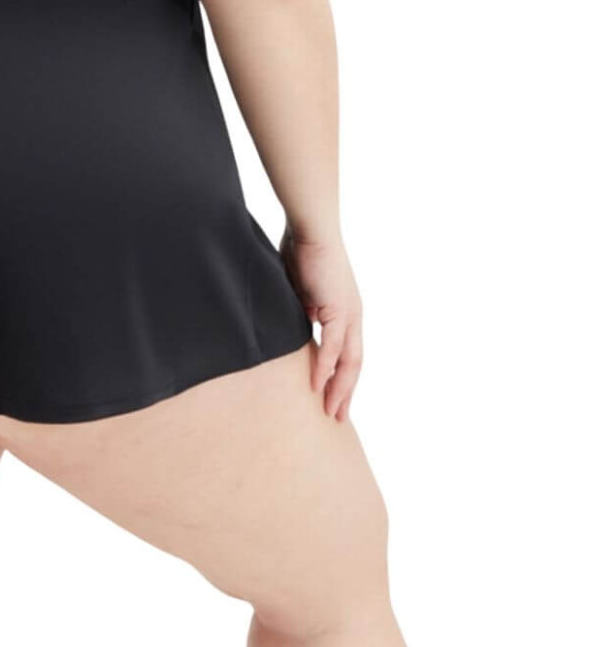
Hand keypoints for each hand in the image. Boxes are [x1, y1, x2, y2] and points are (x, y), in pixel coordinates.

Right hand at [279, 229, 362, 421]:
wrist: (311, 228)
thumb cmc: (302, 250)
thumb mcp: (300, 290)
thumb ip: (302, 311)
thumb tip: (292, 330)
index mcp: (345, 311)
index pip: (348, 353)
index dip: (341, 378)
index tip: (331, 399)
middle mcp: (353, 316)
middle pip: (354, 364)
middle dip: (345, 393)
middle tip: (337, 418)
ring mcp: (349, 314)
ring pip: (349, 361)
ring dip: (339, 389)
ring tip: (330, 412)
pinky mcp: (339, 309)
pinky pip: (333, 347)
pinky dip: (326, 368)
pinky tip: (318, 386)